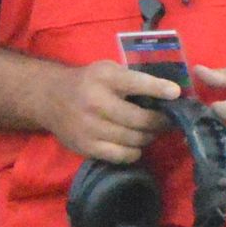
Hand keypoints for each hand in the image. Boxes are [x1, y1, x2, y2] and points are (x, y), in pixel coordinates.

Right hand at [44, 60, 177, 164]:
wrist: (49, 98)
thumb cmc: (88, 82)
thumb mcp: (108, 70)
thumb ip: (134, 80)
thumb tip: (171, 94)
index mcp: (103, 78)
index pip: (136, 84)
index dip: (159, 89)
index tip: (176, 94)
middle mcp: (95, 103)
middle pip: (140, 119)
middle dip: (160, 122)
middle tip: (167, 121)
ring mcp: (89, 128)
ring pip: (134, 140)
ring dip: (148, 137)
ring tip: (151, 131)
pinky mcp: (86, 147)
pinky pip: (122, 156)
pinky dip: (134, 151)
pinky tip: (133, 143)